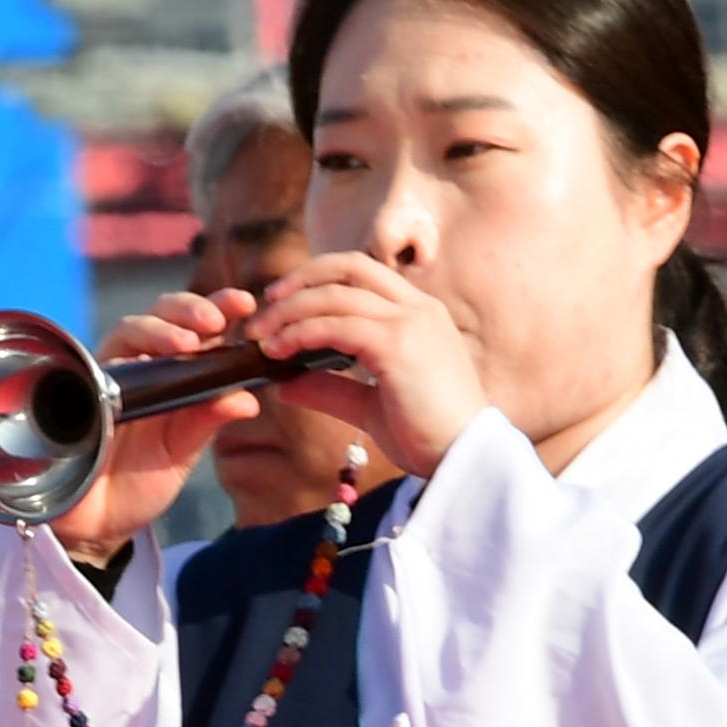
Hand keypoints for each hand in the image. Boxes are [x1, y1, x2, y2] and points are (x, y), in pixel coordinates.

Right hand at [51, 290, 267, 559]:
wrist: (98, 520)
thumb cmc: (141, 480)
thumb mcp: (183, 452)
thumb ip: (209, 421)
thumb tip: (249, 399)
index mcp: (175, 373)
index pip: (197, 327)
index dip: (218, 307)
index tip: (244, 304)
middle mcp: (142, 365)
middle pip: (161, 314)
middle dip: (188, 308)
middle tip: (214, 321)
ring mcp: (109, 375)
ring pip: (128, 329)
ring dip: (157, 329)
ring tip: (184, 343)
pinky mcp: (79, 391)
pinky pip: (93, 362)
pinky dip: (115, 358)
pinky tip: (135, 364)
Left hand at [252, 254, 487, 479]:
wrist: (465, 460)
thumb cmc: (429, 437)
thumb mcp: (371, 407)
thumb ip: (331, 389)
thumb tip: (284, 383)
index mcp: (420, 314)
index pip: (363, 273)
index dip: (319, 279)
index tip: (284, 302)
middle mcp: (418, 308)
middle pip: (348, 266)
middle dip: (300, 280)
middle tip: (264, 307)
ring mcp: (410, 322)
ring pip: (335, 294)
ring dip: (289, 311)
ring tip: (261, 336)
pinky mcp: (397, 345)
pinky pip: (335, 326)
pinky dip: (300, 333)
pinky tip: (278, 351)